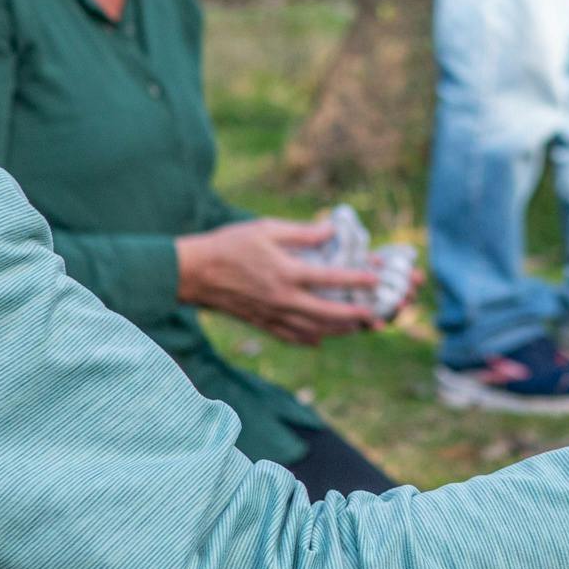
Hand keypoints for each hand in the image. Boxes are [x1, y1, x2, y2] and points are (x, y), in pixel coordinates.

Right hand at [176, 219, 382, 345]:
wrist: (193, 273)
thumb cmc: (229, 245)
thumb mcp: (266, 229)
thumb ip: (301, 233)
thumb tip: (331, 231)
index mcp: (286, 273)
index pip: (330, 279)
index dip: (356, 279)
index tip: (376, 279)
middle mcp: (282, 299)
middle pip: (328, 313)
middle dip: (355, 315)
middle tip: (375, 314)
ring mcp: (272, 315)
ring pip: (313, 330)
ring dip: (338, 330)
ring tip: (356, 327)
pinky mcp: (261, 323)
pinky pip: (291, 337)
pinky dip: (309, 339)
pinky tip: (320, 339)